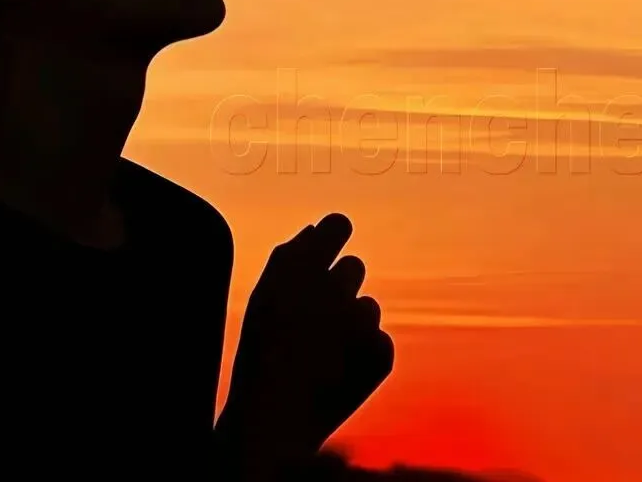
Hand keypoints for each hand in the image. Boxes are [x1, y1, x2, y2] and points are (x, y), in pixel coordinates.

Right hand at [218, 213, 393, 476]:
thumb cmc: (261, 353)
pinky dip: (363, 354)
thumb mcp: (263, 295)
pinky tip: (337, 372)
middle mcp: (335, 284)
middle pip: (354, 267)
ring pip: (367, 306)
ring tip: (321, 351)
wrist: (274, 417)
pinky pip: (378, 340)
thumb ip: (290, 257)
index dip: (334, 236)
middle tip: (318, 315)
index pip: (337, 225)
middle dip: (340, 284)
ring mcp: (361, 319)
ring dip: (351, 322)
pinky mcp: (381, 352)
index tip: (330, 246)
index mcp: (300, 263)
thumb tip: (314, 230)